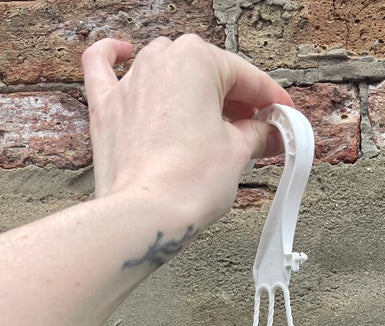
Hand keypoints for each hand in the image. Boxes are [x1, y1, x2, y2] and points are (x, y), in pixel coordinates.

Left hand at [81, 34, 293, 228]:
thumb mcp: (237, 153)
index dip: (269, 100)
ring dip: (190, 90)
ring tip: (209, 121)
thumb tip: (267, 133)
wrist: (145, 216)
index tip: (282, 115)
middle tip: (253, 130)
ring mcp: (129, 82)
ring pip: (166, 72)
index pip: (245, 77)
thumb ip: (256, 134)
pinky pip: (102, 68)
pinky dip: (112, 56)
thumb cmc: (188, 183)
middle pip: (207, 75)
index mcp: (197, 60)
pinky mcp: (106, 108)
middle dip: (233, 100)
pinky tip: (122, 50)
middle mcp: (159, 61)